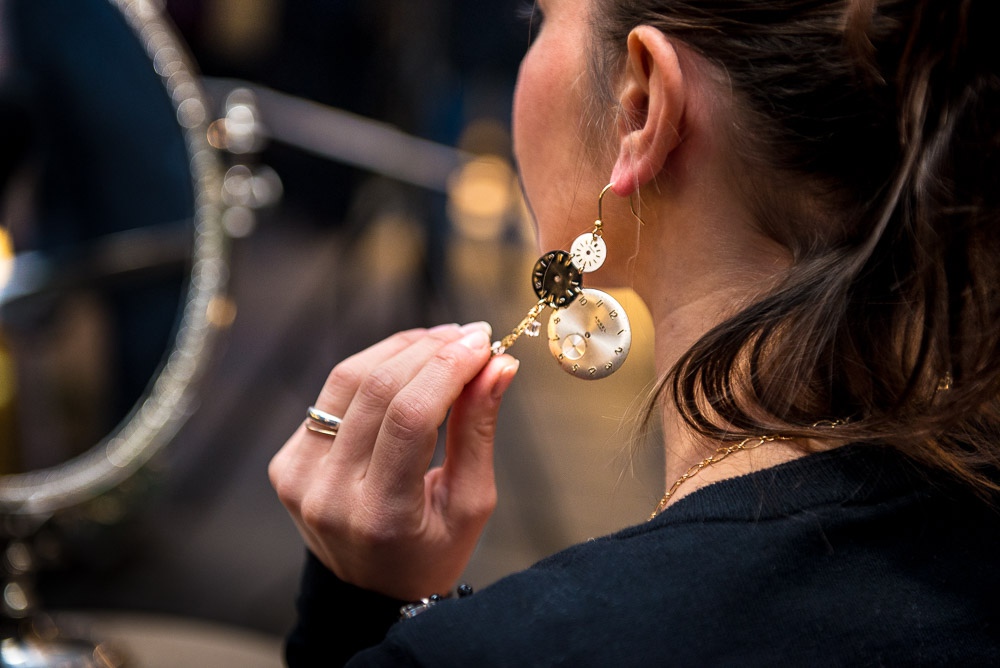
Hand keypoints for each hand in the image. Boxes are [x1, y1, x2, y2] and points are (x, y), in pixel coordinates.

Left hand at [269, 322, 519, 600]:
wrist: (370, 590)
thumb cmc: (431, 550)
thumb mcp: (471, 502)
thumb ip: (478, 430)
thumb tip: (499, 366)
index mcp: (380, 516)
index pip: (411, 418)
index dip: (449, 368)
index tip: (484, 342)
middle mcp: (330, 495)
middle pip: (378, 391)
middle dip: (430, 351)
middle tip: (471, 335)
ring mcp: (299, 477)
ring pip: (348, 380)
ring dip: (400, 348)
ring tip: (443, 339)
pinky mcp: (287, 462)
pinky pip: (332, 395)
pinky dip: (373, 369)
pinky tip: (407, 362)